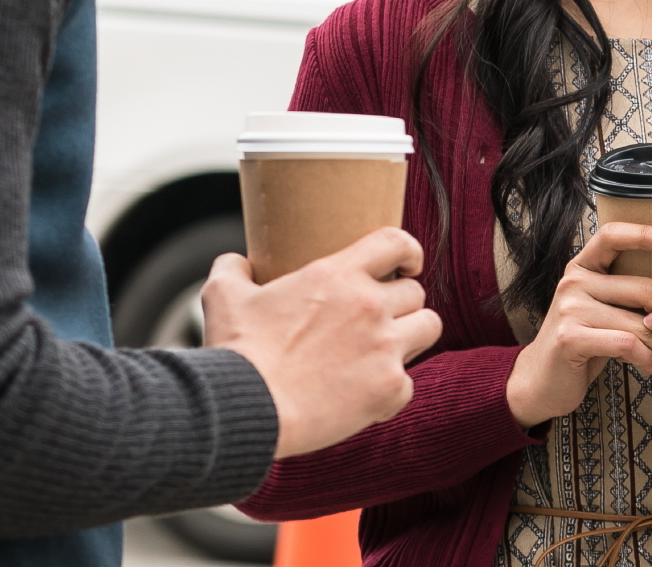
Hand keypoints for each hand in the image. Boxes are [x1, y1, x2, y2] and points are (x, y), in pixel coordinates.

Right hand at [201, 227, 441, 459]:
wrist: (243, 408)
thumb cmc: (236, 352)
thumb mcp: (223, 296)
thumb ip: (234, 269)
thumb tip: (237, 262)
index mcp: (336, 276)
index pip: (395, 243)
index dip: (408, 251)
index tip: (407, 264)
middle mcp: (370, 306)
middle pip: (416, 292)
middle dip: (401, 304)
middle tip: (379, 320)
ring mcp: (385, 347)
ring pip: (428, 327)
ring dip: (410, 337)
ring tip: (384, 351)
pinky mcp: (389, 389)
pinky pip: (408, 383)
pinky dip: (390, 390)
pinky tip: (362, 395)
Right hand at [504, 223, 651, 428]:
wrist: (541, 381)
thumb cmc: (583, 342)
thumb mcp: (600, 309)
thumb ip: (624, 292)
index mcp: (582, 267)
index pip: (612, 235)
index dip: (645, 233)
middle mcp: (573, 281)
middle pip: (643, 287)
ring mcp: (570, 308)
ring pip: (640, 322)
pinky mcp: (570, 337)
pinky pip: (627, 343)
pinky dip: (649, 359)